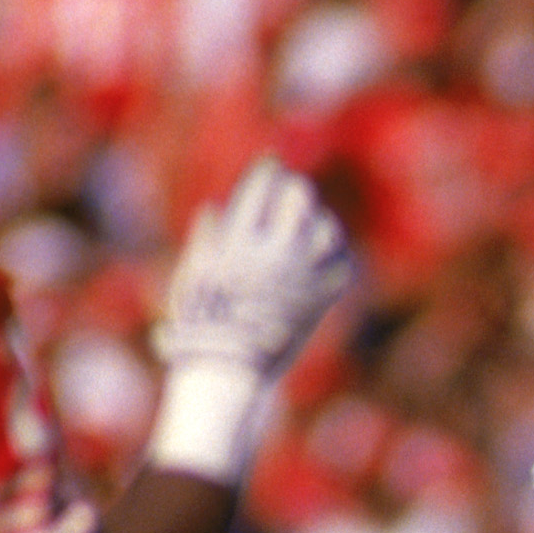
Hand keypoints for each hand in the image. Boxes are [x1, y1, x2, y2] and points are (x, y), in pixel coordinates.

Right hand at [154, 157, 356, 377]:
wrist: (227, 369)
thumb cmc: (199, 326)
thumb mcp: (190, 277)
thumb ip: (205, 240)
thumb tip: (214, 208)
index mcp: (236, 241)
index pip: (258, 190)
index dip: (267, 172)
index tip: (272, 162)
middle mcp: (272, 252)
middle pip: (297, 200)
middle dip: (296, 191)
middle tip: (295, 191)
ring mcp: (299, 276)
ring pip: (326, 229)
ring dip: (322, 221)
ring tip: (317, 222)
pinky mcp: (319, 300)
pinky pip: (342, 266)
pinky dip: (340, 255)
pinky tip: (332, 254)